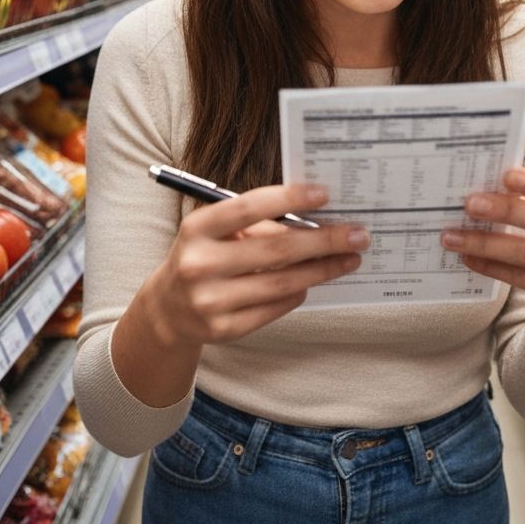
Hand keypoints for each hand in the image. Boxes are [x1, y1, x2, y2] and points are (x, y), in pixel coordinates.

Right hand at [155, 184, 368, 346]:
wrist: (167, 309)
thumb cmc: (203, 255)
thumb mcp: (215, 230)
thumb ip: (256, 224)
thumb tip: (314, 221)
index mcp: (197, 229)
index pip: (248, 208)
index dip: (289, 198)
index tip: (325, 193)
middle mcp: (200, 265)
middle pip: (277, 250)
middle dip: (324, 241)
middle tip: (357, 234)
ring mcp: (211, 301)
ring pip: (283, 282)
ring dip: (323, 269)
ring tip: (349, 258)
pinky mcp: (224, 330)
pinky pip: (276, 307)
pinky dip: (300, 292)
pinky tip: (315, 280)